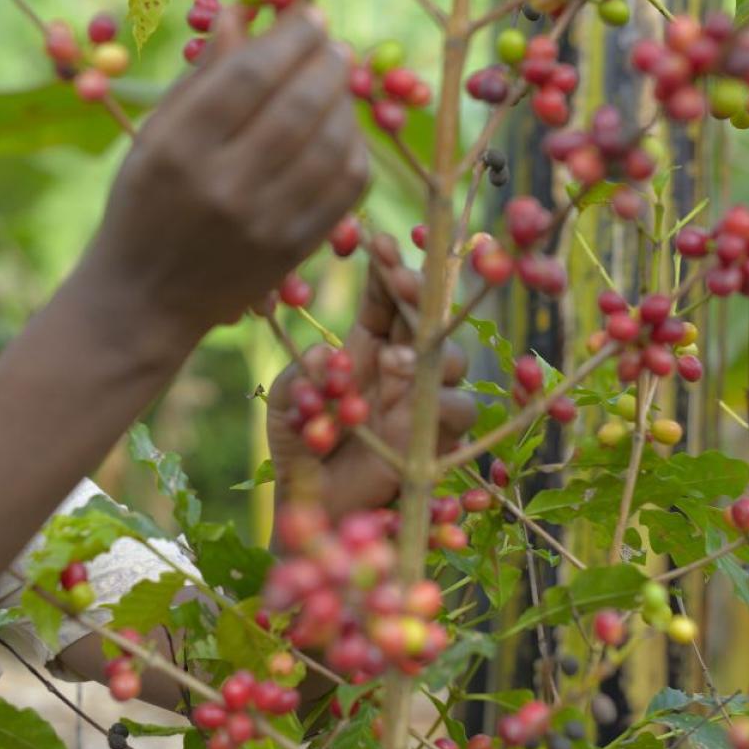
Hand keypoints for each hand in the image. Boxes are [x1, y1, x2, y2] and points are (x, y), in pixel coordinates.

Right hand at [86, 8, 368, 335]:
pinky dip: (354, 147)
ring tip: (338, 82)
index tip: (307, 14)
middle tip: (332, 44)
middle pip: (297, 106)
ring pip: (330, 144)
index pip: (250, 75)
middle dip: (325, 62)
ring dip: (345, 101)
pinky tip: (341, 129)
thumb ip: (201, 78)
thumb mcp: (154, 137)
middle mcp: (222, 186)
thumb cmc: (144, 205)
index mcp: (177, 149)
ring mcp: (264, 223)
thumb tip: (245, 13)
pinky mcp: (293, 249)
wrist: (146, 300)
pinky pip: (346, 187)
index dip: (290, 36)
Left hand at [266, 233, 477, 523]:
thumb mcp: (289, 403)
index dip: (387, 269)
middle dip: (417, 291)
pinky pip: (460, 409)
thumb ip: (302, 376)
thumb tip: (325, 356)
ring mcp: (424, 399)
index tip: (377, 241)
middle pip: (426, 316)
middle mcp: (403, 365)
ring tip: (392, 359)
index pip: (386, 298)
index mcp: (367, 346)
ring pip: (453, 357)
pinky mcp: (439, 435)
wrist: (315, 507)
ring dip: (429, 349)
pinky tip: (409, 402)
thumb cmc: (300, 447)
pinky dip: (441, 401)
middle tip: (399, 278)